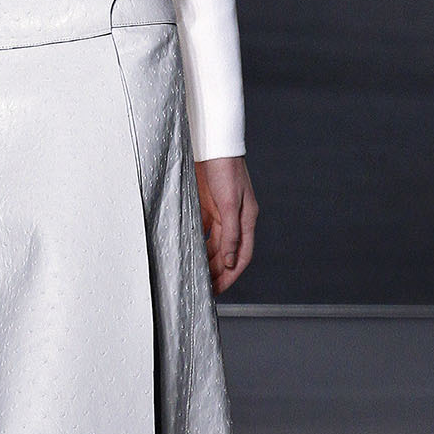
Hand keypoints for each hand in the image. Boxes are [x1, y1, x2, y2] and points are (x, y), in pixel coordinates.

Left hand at [195, 156, 256, 295]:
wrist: (210, 143)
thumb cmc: (225, 168)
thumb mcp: (229, 202)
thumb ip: (231, 232)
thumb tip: (229, 261)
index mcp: (246, 219)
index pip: (241, 255)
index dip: (230, 275)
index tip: (218, 290)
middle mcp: (235, 219)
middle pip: (226, 253)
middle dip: (216, 272)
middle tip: (202, 288)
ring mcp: (220, 213)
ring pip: (213, 244)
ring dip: (205, 260)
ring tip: (193, 274)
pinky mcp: (205, 206)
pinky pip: (202, 230)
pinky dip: (196, 242)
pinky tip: (187, 252)